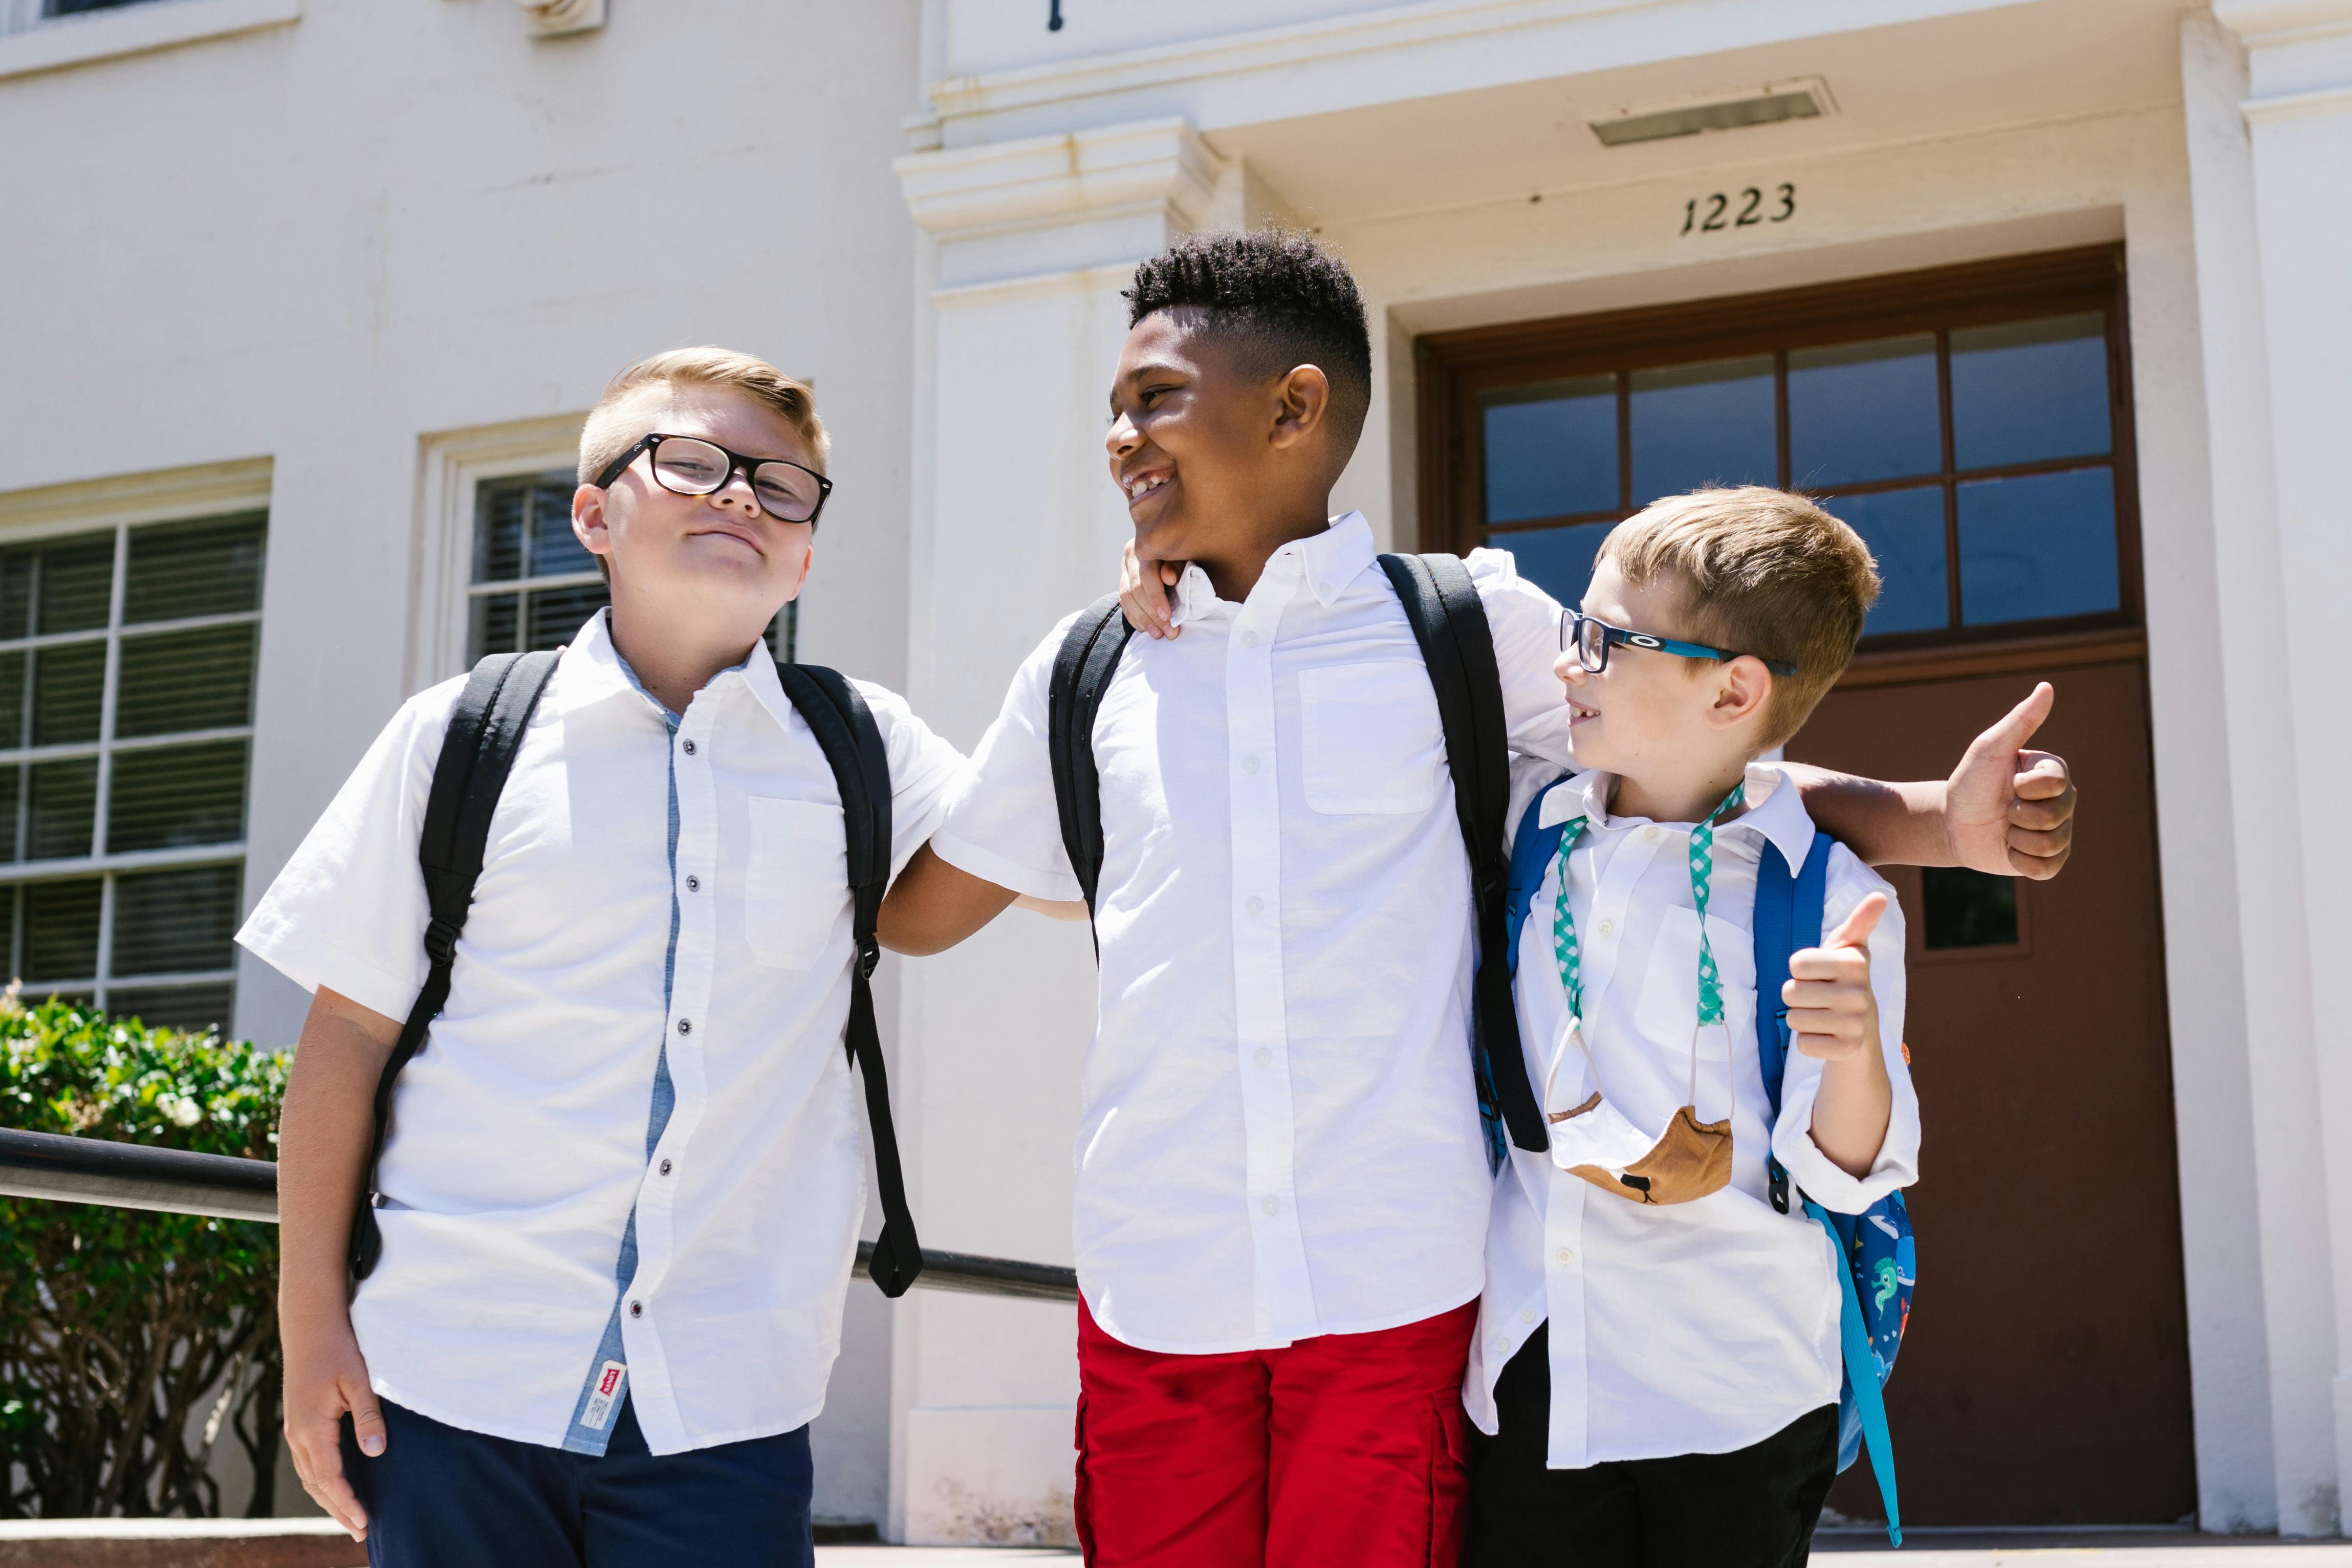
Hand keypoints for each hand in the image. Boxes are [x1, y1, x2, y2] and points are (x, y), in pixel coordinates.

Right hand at [282, 1305, 384, 1539]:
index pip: (329, 1478)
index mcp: (311, 1428)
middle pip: (316, 1484)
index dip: (347, 1503)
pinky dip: (322, 1480)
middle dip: (337, 1510)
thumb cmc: (337, 1348)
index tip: (364, 1523)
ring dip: (328, 1498)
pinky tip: (336, 1486)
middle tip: (360, 1532)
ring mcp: (295, 1429)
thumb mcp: (359, 1380)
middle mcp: (298, 1434)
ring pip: (309, 1475)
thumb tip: (375, 1451)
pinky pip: (309, 1461)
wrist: (309, 1325)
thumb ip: (368, 1416)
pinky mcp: (299, 1422)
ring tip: (350, 1517)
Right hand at [1117, 537, 1182, 640]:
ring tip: (1158, 634)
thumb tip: (1168, 578)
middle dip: (1152, 614)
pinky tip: (1145, 629)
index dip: (1156, 597)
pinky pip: (1123, 603)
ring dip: (1143, 619)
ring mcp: (1124, 569)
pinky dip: (1134, 617)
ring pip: (1126, 598)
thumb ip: (1177, 566)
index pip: (1146, 575)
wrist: (1175, 552)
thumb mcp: (1184, 557)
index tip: (1167, 616)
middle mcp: (1130, 556)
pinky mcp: (1123, 581)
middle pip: (1135, 589)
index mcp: (1146, 546)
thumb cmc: (1184, 555)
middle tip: (1168, 631)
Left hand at [1785, 892, 1885, 1064]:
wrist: (1861, 1030)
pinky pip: (1802, 1044)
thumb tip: (1880, 896)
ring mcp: (1855, 1024)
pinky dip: (1808, 1041)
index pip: (1796, 963)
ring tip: (1822, 1015)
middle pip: (1790, 992)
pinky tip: (1826, 1035)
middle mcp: (1860, 994)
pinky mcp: (1847, 1050)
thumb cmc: (1843, 980)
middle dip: (1797, 995)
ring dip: (1801, 1017)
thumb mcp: (1848, 949)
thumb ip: (1859, 922)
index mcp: (1856, 963)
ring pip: (1793, 1018)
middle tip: (1818, 997)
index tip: (1820, 973)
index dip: (1801, 970)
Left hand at [1943, 681, 2073, 878]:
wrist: (1951, 822)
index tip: (2007, 783)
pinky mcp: (2047, 862)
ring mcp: (2058, 833)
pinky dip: (2019, 861)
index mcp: (2054, 774)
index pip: (2055, 784)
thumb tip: (2046, 687)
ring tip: (2004, 828)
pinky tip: (2008, 848)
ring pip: (2051, 844)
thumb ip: (2020, 720)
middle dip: (2018, 814)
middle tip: (2003, 809)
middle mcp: (2063, 802)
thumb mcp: (1990, 748)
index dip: (2023, 788)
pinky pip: (2045, 869)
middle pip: (2056, 816)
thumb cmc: (1970, 782)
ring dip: (2016, 838)